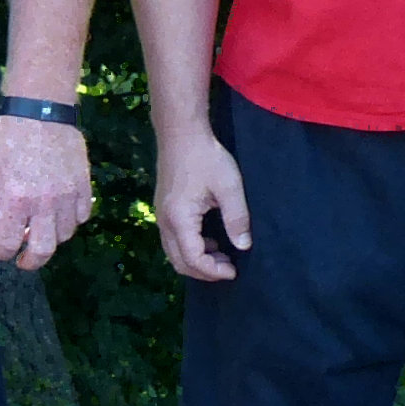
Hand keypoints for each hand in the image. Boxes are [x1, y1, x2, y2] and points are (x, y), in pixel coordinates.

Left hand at [0, 115, 92, 269]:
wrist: (42, 109)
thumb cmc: (7, 138)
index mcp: (16, 200)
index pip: (8, 244)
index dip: (0, 252)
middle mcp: (45, 203)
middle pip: (42, 251)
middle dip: (30, 261)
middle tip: (23, 259)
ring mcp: (68, 195)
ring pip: (64, 236)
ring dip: (50, 238)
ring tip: (39, 228)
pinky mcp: (84, 186)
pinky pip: (82, 216)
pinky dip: (70, 220)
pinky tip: (57, 212)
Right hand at [151, 129, 249, 281]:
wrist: (181, 133)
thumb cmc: (206, 157)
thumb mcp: (228, 186)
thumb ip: (237, 218)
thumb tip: (244, 246)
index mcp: (179, 219)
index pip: (194, 259)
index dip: (214, 271)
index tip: (235, 270)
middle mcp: (164, 222)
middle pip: (179, 263)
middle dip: (205, 272)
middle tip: (230, 267)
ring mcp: (161, 216)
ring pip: (174, 253)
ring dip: (197, 261)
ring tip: (222, 255)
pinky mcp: (163, 209)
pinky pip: (173, 241)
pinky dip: (190, 248)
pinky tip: (210, 240)